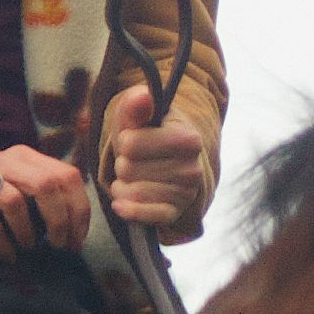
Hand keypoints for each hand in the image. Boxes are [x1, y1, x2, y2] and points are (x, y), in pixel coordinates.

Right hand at [0, 145, 87, 258]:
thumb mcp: (15, 194)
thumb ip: (42, 201)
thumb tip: (75, 230)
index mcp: (24, 157)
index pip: (66, 175)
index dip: (79, 209)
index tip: (78, 238)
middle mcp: (3, 159)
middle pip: (47, 185)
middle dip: (60, 221)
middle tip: (60, 246)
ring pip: (16, 202)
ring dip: (28, 233)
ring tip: (29, 248)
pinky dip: (3, 246)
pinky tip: (7, 256)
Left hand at [102, 83, 208, 240]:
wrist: (165, 161)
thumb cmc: (147, 135)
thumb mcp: (139, 116)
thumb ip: (136, 104)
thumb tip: (142, 97)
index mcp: (189, 139)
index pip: (132, 144)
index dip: (124, 141)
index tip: (131, 139)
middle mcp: (192, 169)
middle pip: (128, 169)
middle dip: (123, 164)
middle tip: (134, 160)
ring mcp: (185, 194)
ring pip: (132, 191)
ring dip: (123, 184)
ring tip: (134, 176)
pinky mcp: (174, 213)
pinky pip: (145, 216)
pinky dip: (129, 210)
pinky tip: (121, 204)